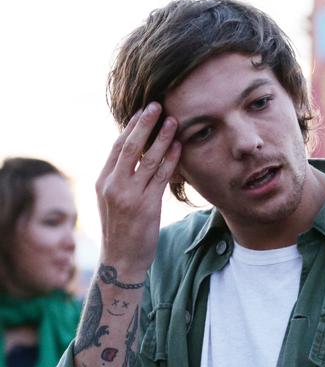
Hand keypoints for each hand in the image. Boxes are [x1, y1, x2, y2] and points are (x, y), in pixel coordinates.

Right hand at [96, 103, 180, 279]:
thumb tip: (135, 160)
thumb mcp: (113, 203)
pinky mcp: (146, 206)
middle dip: (144, 123)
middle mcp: (113, 185)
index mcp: (103, 181)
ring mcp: (129, 195)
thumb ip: (121, 181)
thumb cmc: (121, 233)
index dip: (130, 127)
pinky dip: (170, 159)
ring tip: (173, 120)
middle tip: (157, 105)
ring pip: (147, 158)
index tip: (142, 112)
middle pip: (129, 146)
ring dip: (162, 137)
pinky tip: (179, 147)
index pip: (117, 147)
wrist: (121, 261)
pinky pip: (160, 176)